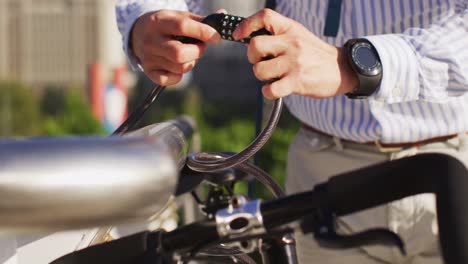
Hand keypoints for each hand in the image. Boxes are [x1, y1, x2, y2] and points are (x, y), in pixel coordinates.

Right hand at [131, 10, 220, 85]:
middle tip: (200, 47)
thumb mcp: (178, 17)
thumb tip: (223, 17)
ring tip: (188, 55)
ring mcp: (148, 57)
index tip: (216, 37)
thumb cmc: (166, 25)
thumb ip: (200, 20)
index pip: (182, 27)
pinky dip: (180, 75)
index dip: (203, 32)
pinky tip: (177, 65)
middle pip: (179, 53)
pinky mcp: (149, 71)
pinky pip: (171, 79)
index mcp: (158, 22)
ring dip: (191, 63)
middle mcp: (151, 40)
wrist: (138, 33)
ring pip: (179, 67)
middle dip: (197, 52)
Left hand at [233, 9, 357, 99]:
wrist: (342, 69)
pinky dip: (268, 92)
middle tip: (263, 63)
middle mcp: (292, 43)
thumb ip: (277, 36)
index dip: (247, 25)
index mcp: (291, 29)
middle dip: (253, 58)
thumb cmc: (314, 55)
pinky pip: (270, 89)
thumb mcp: (298, 37)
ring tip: (275, 77)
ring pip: (259, 70)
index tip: (238, 35)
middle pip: (255, 46)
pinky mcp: (297, 81)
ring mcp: (295, 62)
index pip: (265, 16)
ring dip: (262, 77)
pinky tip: (276, 89)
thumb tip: (247, 40)